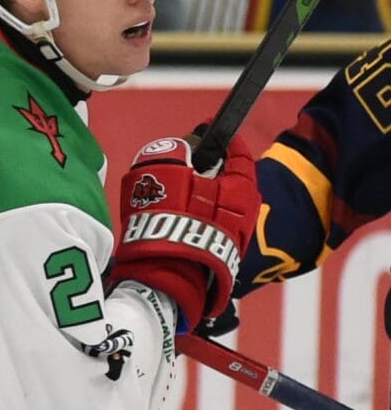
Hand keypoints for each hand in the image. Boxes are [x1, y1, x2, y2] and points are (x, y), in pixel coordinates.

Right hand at [107, 135, 255, 332]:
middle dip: (208, 169)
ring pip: (220, 205)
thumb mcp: (163, 174)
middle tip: (182, 164)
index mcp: (241, 187)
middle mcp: (247, 212)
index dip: (223, 138)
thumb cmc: (166, 223)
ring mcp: (236, 237)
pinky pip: (210, 226)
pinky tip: (172, 221)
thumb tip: (180, 149)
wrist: (165, 281)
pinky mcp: (221, 257)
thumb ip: (173, 154)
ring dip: (200, 196)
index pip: (238, 153)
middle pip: (229, 180)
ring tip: (171, 195)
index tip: (207, 128)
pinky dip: (196, 217)